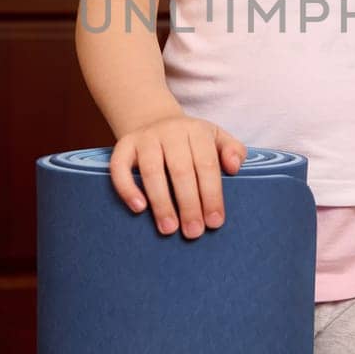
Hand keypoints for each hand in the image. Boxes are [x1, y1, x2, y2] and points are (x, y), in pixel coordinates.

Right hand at [109, 114, 247, 237]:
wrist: (154, 120)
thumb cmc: (191, 141)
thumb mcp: (216, 139)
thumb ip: (233, 151)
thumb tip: (234, 168)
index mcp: (197, 131)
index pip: (207, 164)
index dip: (211, 194)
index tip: (214, 222)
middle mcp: (170, 131)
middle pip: (181, 170)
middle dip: (189, 204)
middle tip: (193, 232)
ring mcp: (145, 138)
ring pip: (152, 170)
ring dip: (161, 202)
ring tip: (169, 228)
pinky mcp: (123, 145)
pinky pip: (120, 167)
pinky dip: (127, 188)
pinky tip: (139, 209)